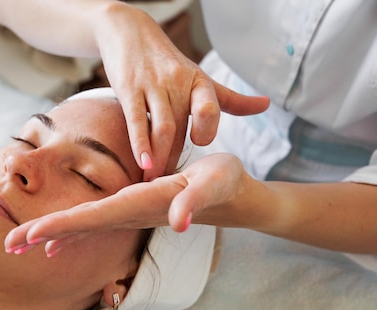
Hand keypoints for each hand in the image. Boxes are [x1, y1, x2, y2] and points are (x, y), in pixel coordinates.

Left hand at [5, 153, 247, 255]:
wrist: (227, 196)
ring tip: (18, 243)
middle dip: (42, 234)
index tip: (32, 235)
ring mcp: (125, 214)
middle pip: (78, 226)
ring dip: (48, 235)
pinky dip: (68, 231)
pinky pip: (91, 222)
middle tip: (7, 244)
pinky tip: (52, 242)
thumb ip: (195, 200)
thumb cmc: (221, 184)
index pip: (92, 217)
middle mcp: (126, 213)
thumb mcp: (212, 184)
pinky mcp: (128, 209)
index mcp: (137, 205)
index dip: (62, 226)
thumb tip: (179, 221)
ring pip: (80, 226)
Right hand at [95, 3, 269, 178]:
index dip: (207, 131)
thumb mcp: (200, 78)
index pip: (211, 108)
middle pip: (182, 128)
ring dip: (160, 158)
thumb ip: (230, 98)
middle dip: (176, 160)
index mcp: (199, 83)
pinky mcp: (129, 88)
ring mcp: (153, 85)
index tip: (200, 159)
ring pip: (162, 127)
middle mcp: (178, 83)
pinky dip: (140, 143)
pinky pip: (136, 119)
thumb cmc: (167, 61)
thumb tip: (266, 105)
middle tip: (172, 189)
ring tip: (154, 183)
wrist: (130, 32)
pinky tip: (143, 163)